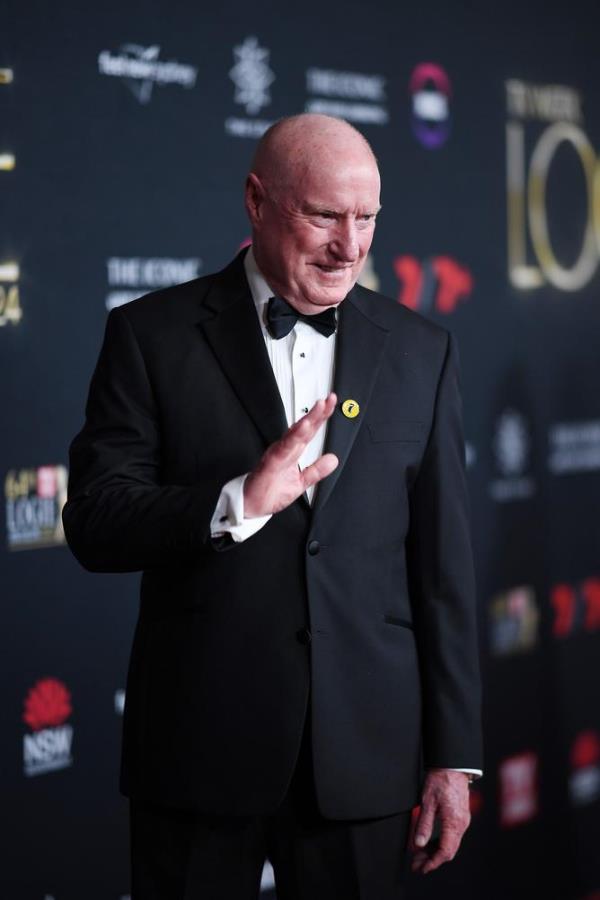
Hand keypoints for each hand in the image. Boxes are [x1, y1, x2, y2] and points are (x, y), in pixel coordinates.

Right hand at [244, 394, 338, 516]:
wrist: (251, 506)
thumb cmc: (270, 492)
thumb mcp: (301, 482)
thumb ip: (316, 470)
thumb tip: (333, 460)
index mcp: (293, 452)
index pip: (310, 431)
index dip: (321, 417)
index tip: (332, 404)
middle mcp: (285, 449)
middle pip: (304, 427)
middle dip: (317, 413)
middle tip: (329, 399)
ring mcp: (277, 454)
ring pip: (294, 433)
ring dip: (307, 420)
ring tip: (319, 408)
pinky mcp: (270, 463)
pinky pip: (283, 448)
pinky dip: (293, 437)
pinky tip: (302, 427)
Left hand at [410, 769, 470, 874]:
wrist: (453, 766)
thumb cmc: (440, 780)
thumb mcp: (427, 802)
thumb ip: (424, 824)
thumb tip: (419, 844)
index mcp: (454, 822)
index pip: (445, 851)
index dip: (433, 863)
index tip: (421, 868)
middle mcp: (461, 824)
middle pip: (448, 851)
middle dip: (432, 860)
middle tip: (416, 865)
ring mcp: (462, 821)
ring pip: (450, 845)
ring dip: (435, 852)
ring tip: (419, 856)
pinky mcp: (460, 817)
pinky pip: (451, 836)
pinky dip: (440, 843)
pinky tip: (428, 844)